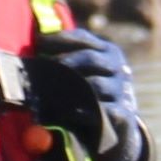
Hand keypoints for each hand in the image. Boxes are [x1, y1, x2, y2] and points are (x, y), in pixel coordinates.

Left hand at [31, 25, 138, 147]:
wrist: (118, 121)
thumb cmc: (93, 88)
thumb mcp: (85, 68)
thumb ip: (67, 54)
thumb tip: (37, 41)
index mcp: (108, 51)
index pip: (83, 38)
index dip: (59, 39)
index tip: (38, 41)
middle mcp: (118, 67)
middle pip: (90, 58)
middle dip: (64, 62)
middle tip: (43, 69)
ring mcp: (122, 91)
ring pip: (96, 85)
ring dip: (72, 87)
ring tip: (50, 92)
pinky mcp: (123, 114)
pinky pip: (103, 111)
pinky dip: (84, 112)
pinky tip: (66, 114)